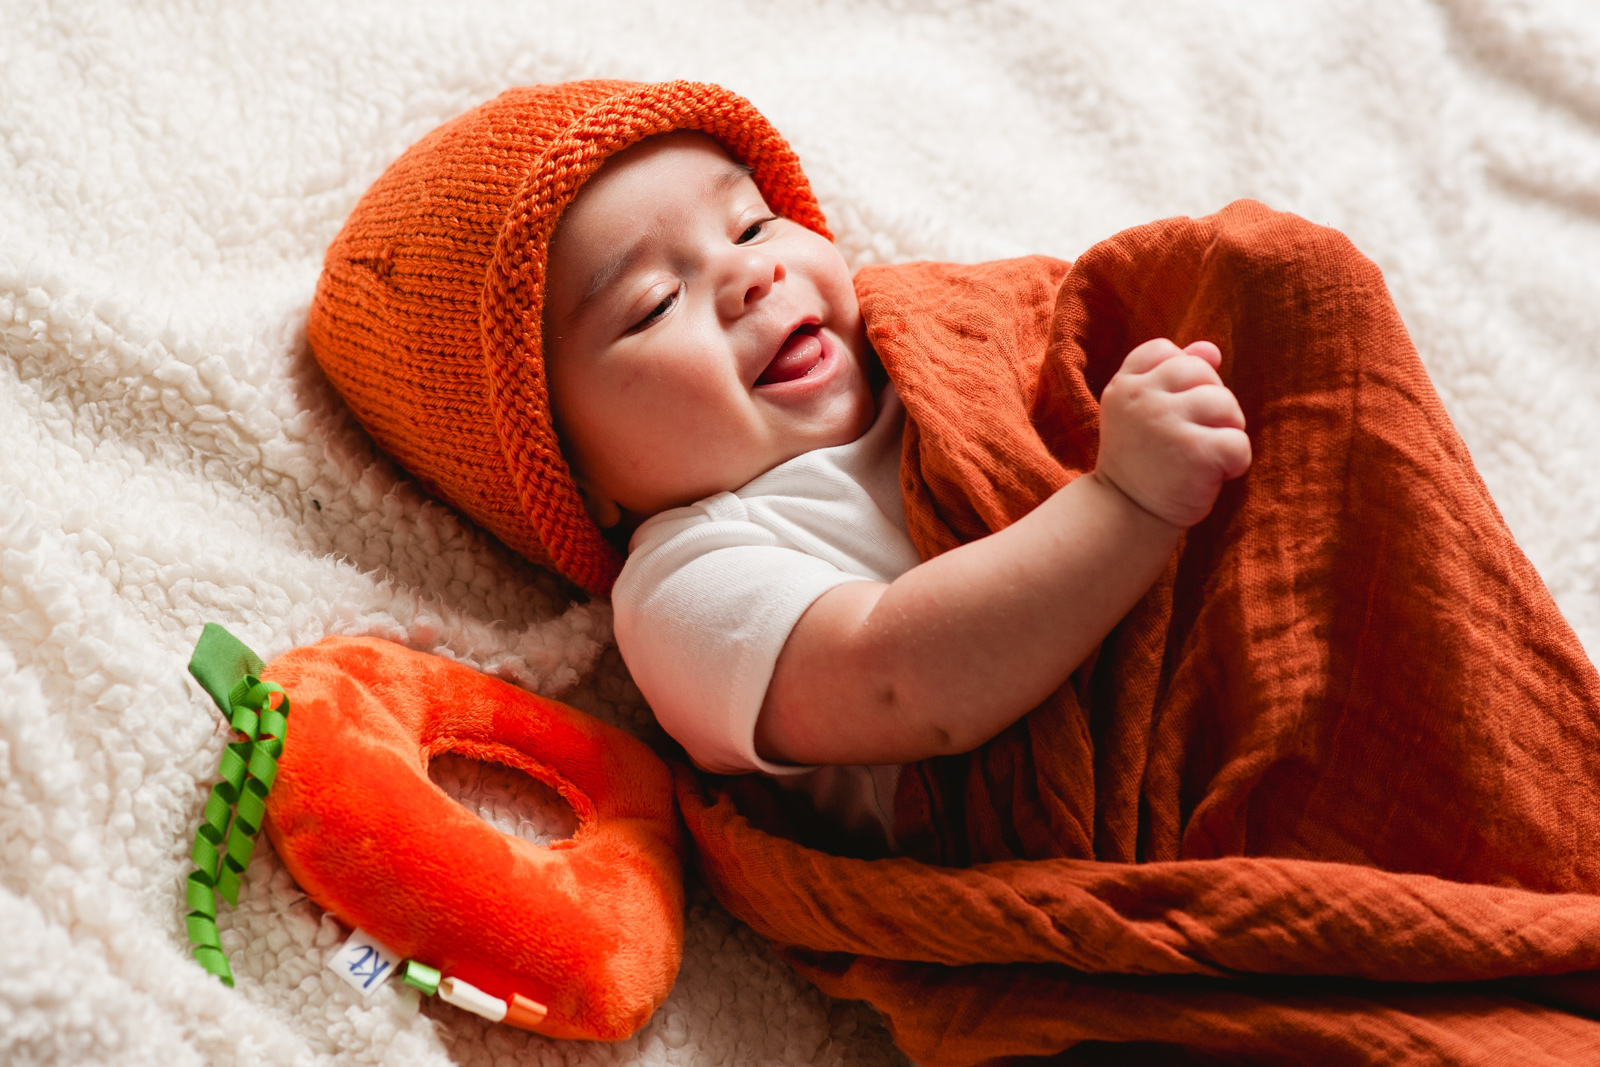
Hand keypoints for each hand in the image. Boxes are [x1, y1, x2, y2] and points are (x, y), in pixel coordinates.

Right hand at [1094, 339, 1251, 527]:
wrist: (1125, 517)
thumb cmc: (1142, 462)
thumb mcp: (1144, 413)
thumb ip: (1171, 375)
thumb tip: (1211, 348)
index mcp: (1125, 385)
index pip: (1167, 352)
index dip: (1181, 379)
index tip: (1170, 413)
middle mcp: (1141, 398)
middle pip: (1204, 372)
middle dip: (1210, 404)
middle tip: (1193, 438)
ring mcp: (1165, 423)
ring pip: (1226, 404)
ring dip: (1227, 431)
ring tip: (1206, 456)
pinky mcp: (1194, 452)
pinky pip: (1239, 442)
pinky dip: (1237, 463)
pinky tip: (1216, 475)